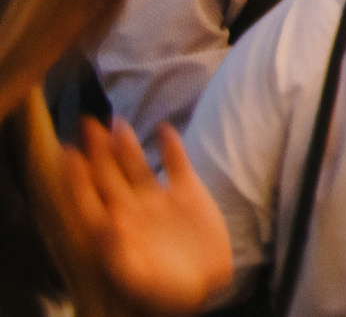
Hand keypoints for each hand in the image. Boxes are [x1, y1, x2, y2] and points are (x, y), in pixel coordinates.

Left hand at [56, 120, 233, 316]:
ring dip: (126, 144)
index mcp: (114, 230)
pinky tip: (165, 129)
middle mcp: (132, 210)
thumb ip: (119, 253)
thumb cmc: (167, 291)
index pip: (89, 198)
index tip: (69, 153)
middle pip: (108, 175)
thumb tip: (106, 225)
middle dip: (97, 151)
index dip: (78, 177)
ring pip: (137, 165)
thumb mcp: (139, 278)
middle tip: (87, 123)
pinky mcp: (188, 193)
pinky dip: (171, 146)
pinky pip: (177, 164)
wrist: (208, 285)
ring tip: (117, 122)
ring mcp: (159, 200)